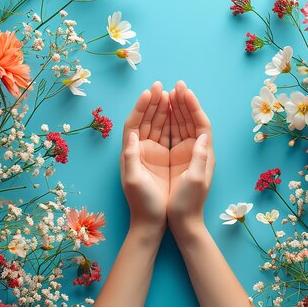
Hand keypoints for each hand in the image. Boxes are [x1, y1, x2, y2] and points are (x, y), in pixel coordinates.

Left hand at [120, 82, 169, 233]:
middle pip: (146, 120)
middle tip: (161, 85)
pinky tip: (177, 110)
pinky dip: (172, 121)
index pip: (134, 123)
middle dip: (153, 102)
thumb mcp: (134, 180)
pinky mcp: (165, 158)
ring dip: (163, 108)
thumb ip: (131, 157)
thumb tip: (131, 134)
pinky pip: (167, 134)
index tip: (149, 92)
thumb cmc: (143, 203)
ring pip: (157, 124)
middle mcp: (140, 149)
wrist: (153, 222)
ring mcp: (153, 153)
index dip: (141, 107)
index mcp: (131, 152)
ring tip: (170, 92)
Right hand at [167, 81, 214, 232]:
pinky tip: (162, 111)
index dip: (193, 106)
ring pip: (182, 125)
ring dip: (176, 108)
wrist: (181, 222)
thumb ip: (200, 158)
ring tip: (168, 92)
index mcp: (203, 155)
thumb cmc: (188, 204)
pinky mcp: (175, 158)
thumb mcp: (196, 181)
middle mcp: (197, 151)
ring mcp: (185, 154)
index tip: (185, 91)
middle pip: (191, 120)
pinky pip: (172, 134)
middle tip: (176, 85)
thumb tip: (203, 136)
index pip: (201, 124)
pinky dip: (168, 121)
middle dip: (184, 102)